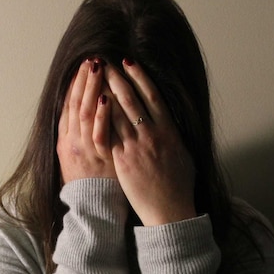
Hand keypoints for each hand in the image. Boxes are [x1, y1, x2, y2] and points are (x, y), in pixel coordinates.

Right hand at [56, 58, 116, 182]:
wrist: (94, 208)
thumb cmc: (90, 182)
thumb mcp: (76, 157)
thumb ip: (77, 135)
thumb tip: (84, 111)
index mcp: (66, 140)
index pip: (68, 105)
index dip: (74, 84)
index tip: (82, 66)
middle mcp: (72, 142)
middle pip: (76, 104)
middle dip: (83, 80)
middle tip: (91, 59)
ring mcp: (86, 150)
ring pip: (85, 114)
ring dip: (92, 89)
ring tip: (98, 68)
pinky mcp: (101, 159)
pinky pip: (100, 135)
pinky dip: (102, 116)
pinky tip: (107, 99)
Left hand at [105, 60, 195, 225]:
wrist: (170, 210)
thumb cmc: (179, 185)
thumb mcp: (183, 154)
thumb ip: (173, 135)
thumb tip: (168, 121)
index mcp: (169, 131)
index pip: (152, 96)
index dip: (139, 77)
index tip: (129, 62)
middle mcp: (152, 135)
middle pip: (131, 100)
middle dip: (117, 79)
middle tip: (105, 64)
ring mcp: (136, 147)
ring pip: (117, 114)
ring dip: (105, 94)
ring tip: (95, 80)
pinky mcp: (123, 161)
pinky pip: (108, 135)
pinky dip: (99, 119)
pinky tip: (90, 108)